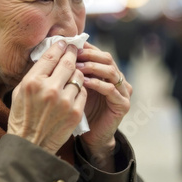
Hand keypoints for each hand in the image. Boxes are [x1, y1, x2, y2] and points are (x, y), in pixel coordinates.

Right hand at [7, 41, 86, 154]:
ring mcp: (64, 101)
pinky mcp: (75, 112)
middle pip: (68, 63)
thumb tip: (48, 56)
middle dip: (72, 54)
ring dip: (76, 73)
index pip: (51, 56)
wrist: (30, 145)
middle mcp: (49, 89)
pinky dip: (80, 89)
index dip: (59, 46)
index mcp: (33, 82)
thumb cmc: (22, 116)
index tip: (63, 42)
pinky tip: (74, 91)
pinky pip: (83, 92)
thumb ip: (34, 73)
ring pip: (78, 77)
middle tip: (74, 50)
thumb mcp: (20, 91)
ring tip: (72, 74)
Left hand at [76, 42, 131, 163]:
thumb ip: (73, 70)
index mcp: (108, 71)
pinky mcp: (123, 104)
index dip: (85, 48)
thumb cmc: (80, 109)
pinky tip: (83, 82)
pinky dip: (97, 83)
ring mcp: (123, 91)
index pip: (98, 52)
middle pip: (107, 58)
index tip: (69, 46)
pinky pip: (111, 89)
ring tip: (76, 67)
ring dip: (92, 67)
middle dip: (89, 55)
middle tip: (73, 54)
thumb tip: (58, 50)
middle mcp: (118, 78)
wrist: (91, 136)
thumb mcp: (76, 86)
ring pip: (110, 71)